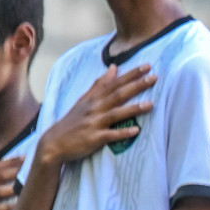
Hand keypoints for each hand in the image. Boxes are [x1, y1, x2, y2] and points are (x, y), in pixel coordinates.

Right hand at [37, 64, 154, 166]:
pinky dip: (123, 133)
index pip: (115, 83)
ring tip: (151, 104)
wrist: (55, 142)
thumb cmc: (74, 120)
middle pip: (118, 94)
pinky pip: (111, 135)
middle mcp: (95, 108)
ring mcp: (95, 123)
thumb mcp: (84, 100)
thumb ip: (100, 84)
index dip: (131, 74)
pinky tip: (137, 131)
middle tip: (154, 77)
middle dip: (136, 85)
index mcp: (94, 98)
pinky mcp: (94, 138)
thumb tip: (114, 67)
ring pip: (116, 113)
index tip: (147, 66)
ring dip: (133, 109)